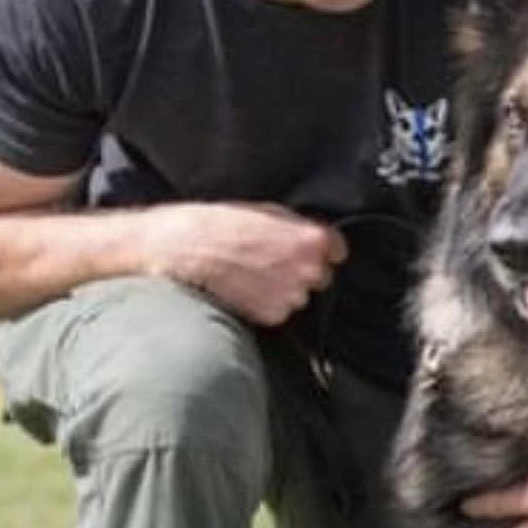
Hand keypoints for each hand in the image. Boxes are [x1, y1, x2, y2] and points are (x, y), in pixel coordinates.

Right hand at [143, 201, 347, 324]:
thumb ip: (299, 228)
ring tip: (251, 274)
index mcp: (313, 240)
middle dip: (302, 272)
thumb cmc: (225, 224)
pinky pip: (278, 312)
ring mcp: (293, 296)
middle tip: (270, 262)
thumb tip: (315, 238)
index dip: (322, 251)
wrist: (190, 248)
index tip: (308, 252)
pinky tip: (244, 289)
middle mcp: (309, 270)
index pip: (338, 251)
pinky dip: (265, 305)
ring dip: (282, 290)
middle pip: (321, 277)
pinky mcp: (274, 315)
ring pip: (298, 296)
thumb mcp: (269, 212)